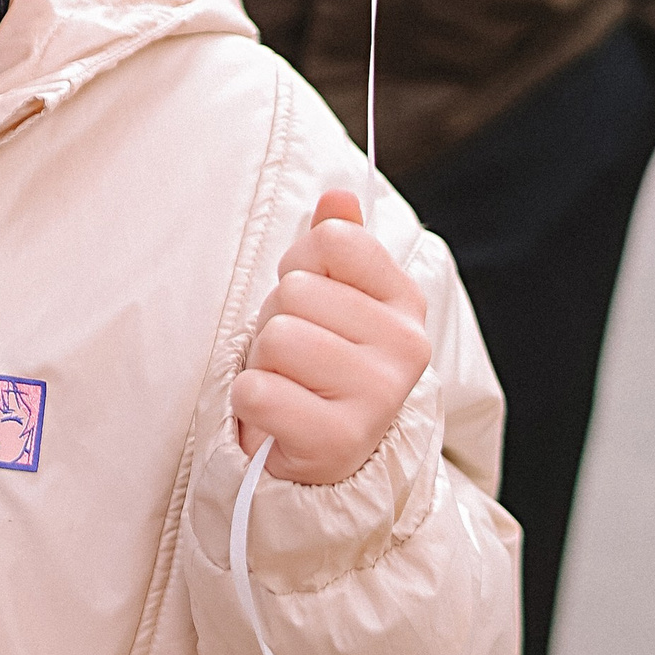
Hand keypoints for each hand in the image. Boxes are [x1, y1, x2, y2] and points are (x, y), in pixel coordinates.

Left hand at [231, 189, 430, 484]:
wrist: (323, 459)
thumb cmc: (320, 365)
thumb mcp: (334, 299)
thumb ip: (337, 243)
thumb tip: (338, 194)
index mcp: (404, 301)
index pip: (333, 241)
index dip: (302, 265)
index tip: (310, 302)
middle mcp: (405, 346)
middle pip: (295, 291)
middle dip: (277, 319)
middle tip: (295, 357)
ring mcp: (377, 396)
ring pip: (276, 338)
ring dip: (263, 362)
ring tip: (289, 383)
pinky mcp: (337, 441)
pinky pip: (258, 391)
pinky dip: (250, 401)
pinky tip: (277, 414)